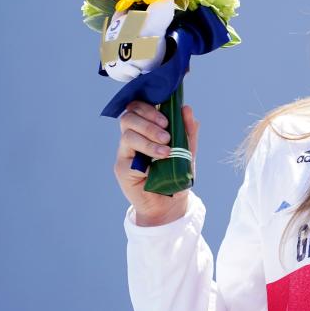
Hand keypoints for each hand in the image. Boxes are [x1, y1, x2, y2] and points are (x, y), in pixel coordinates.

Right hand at [114, 102, 199, 225]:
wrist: (170, 203)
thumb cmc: (177, 176)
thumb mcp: (188, 152)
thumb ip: (187, 131)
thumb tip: (186, 108)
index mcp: (145, 130)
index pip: (137, 108)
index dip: (148, 107)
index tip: (166, 118)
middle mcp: (132, 139)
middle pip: (128, 117)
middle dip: (149, 122)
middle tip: (167, 135)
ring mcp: (125, 153)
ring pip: (128, 134)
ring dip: (149, 138)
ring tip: (166, 151)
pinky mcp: (122, 168)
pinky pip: (128, 155)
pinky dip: (146, 154)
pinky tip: (159, 161)